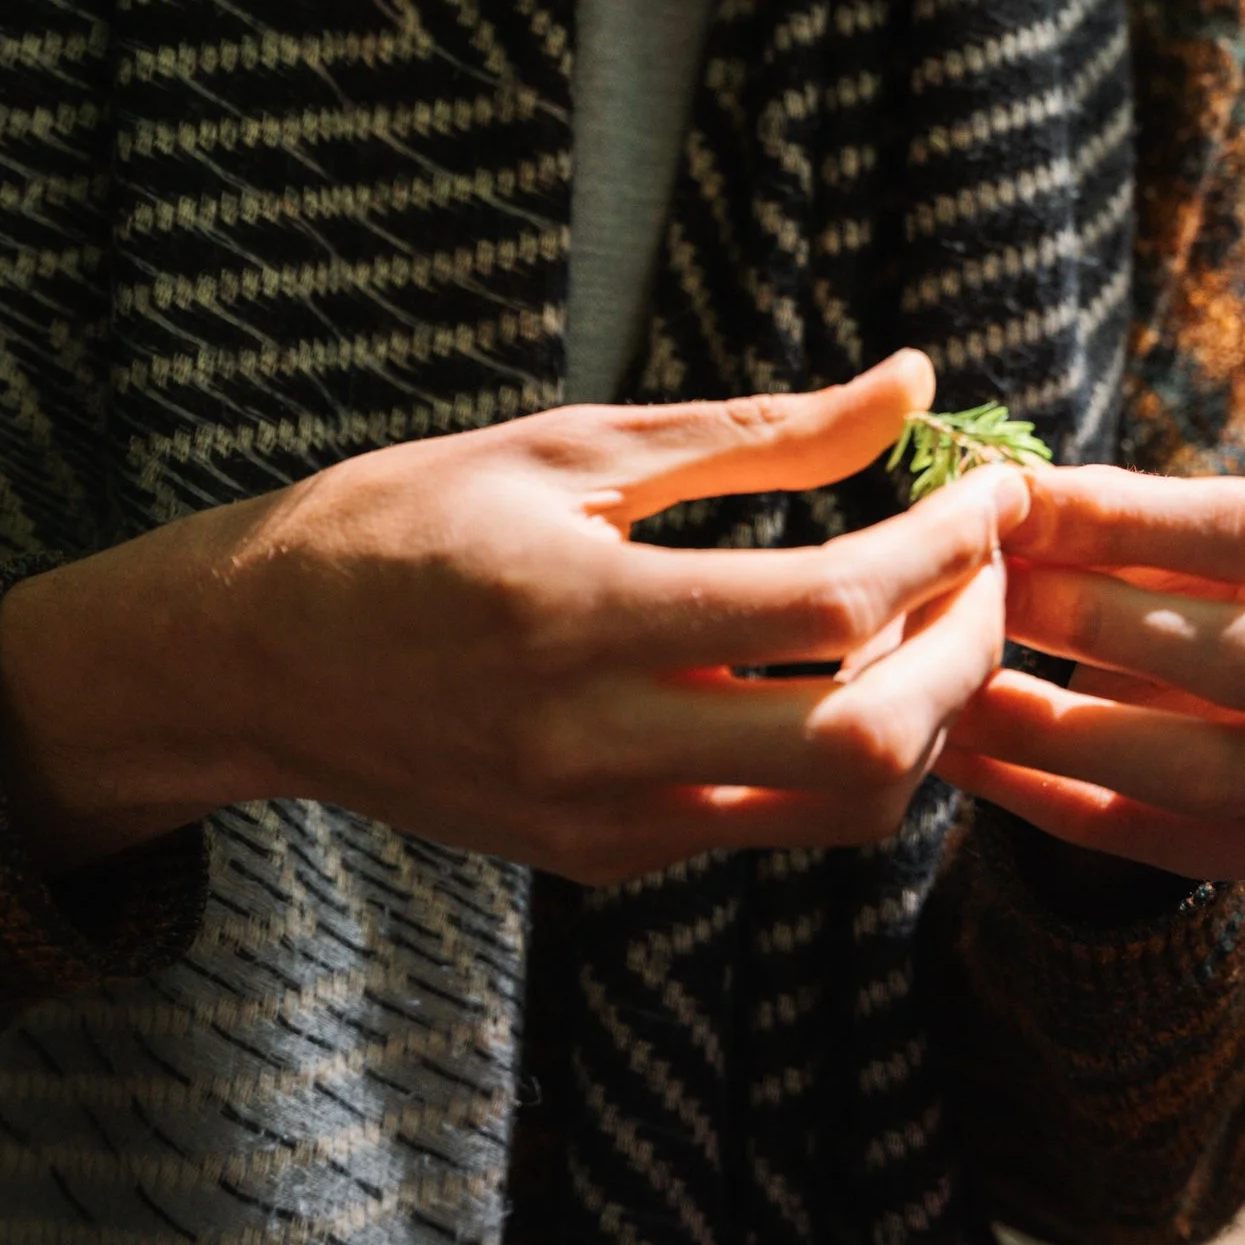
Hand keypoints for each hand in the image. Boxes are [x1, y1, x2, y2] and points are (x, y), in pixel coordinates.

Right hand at [0, 353, 1022, 882]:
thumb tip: (910, 383)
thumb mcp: (570, 446)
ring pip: (842, 809)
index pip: (830, 603)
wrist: (253, 662)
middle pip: (868, 740)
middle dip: (969, 649)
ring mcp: (604, 821)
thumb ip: (755, 431)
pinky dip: (842, 753)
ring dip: (925, 716)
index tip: (991, 483)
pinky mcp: (605, 861)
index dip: (945, 544)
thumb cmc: (404, 521)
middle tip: (987, 564)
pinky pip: (772, 825)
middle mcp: (596, 742)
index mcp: (579, 612)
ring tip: (926, 616)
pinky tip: (839, 669)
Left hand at [933, 467, 1244, 879]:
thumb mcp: (1167, 518)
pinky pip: (1150, 837)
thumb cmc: (1182, 562)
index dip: (1125, 519)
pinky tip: (958, 755)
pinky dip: (1042, 798)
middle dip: (1101, 623)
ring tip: (952, 691)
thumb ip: (1102, 513)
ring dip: (1062, 731)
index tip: (1013, 502)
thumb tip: (996, 498)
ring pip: (1204, 770)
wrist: (1223, 672)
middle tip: (985, 595)